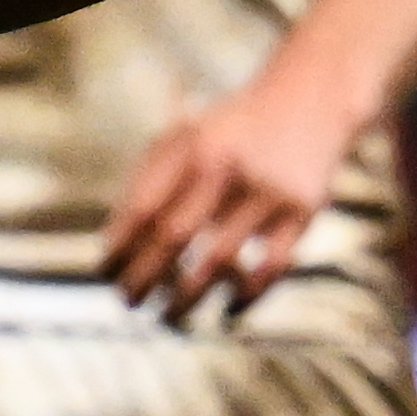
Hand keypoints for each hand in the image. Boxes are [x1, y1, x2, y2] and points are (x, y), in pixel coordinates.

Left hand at [99, 73, 364, 324]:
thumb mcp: (184, 138)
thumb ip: (147, 184)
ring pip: (218, 261)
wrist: (310, 95)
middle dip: (144, 278)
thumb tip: (112, 254)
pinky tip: (227, 310)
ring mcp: (268, 189)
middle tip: (128, 303)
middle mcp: (227, 166)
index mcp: (190, 147)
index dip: (119, 248)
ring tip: (167, 319)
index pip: (141, 209)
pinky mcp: (304, 209)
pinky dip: (247, 296)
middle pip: (173, 237)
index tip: (105, 275)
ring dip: (186, 299)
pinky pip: (271, 266)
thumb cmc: (228, 132)